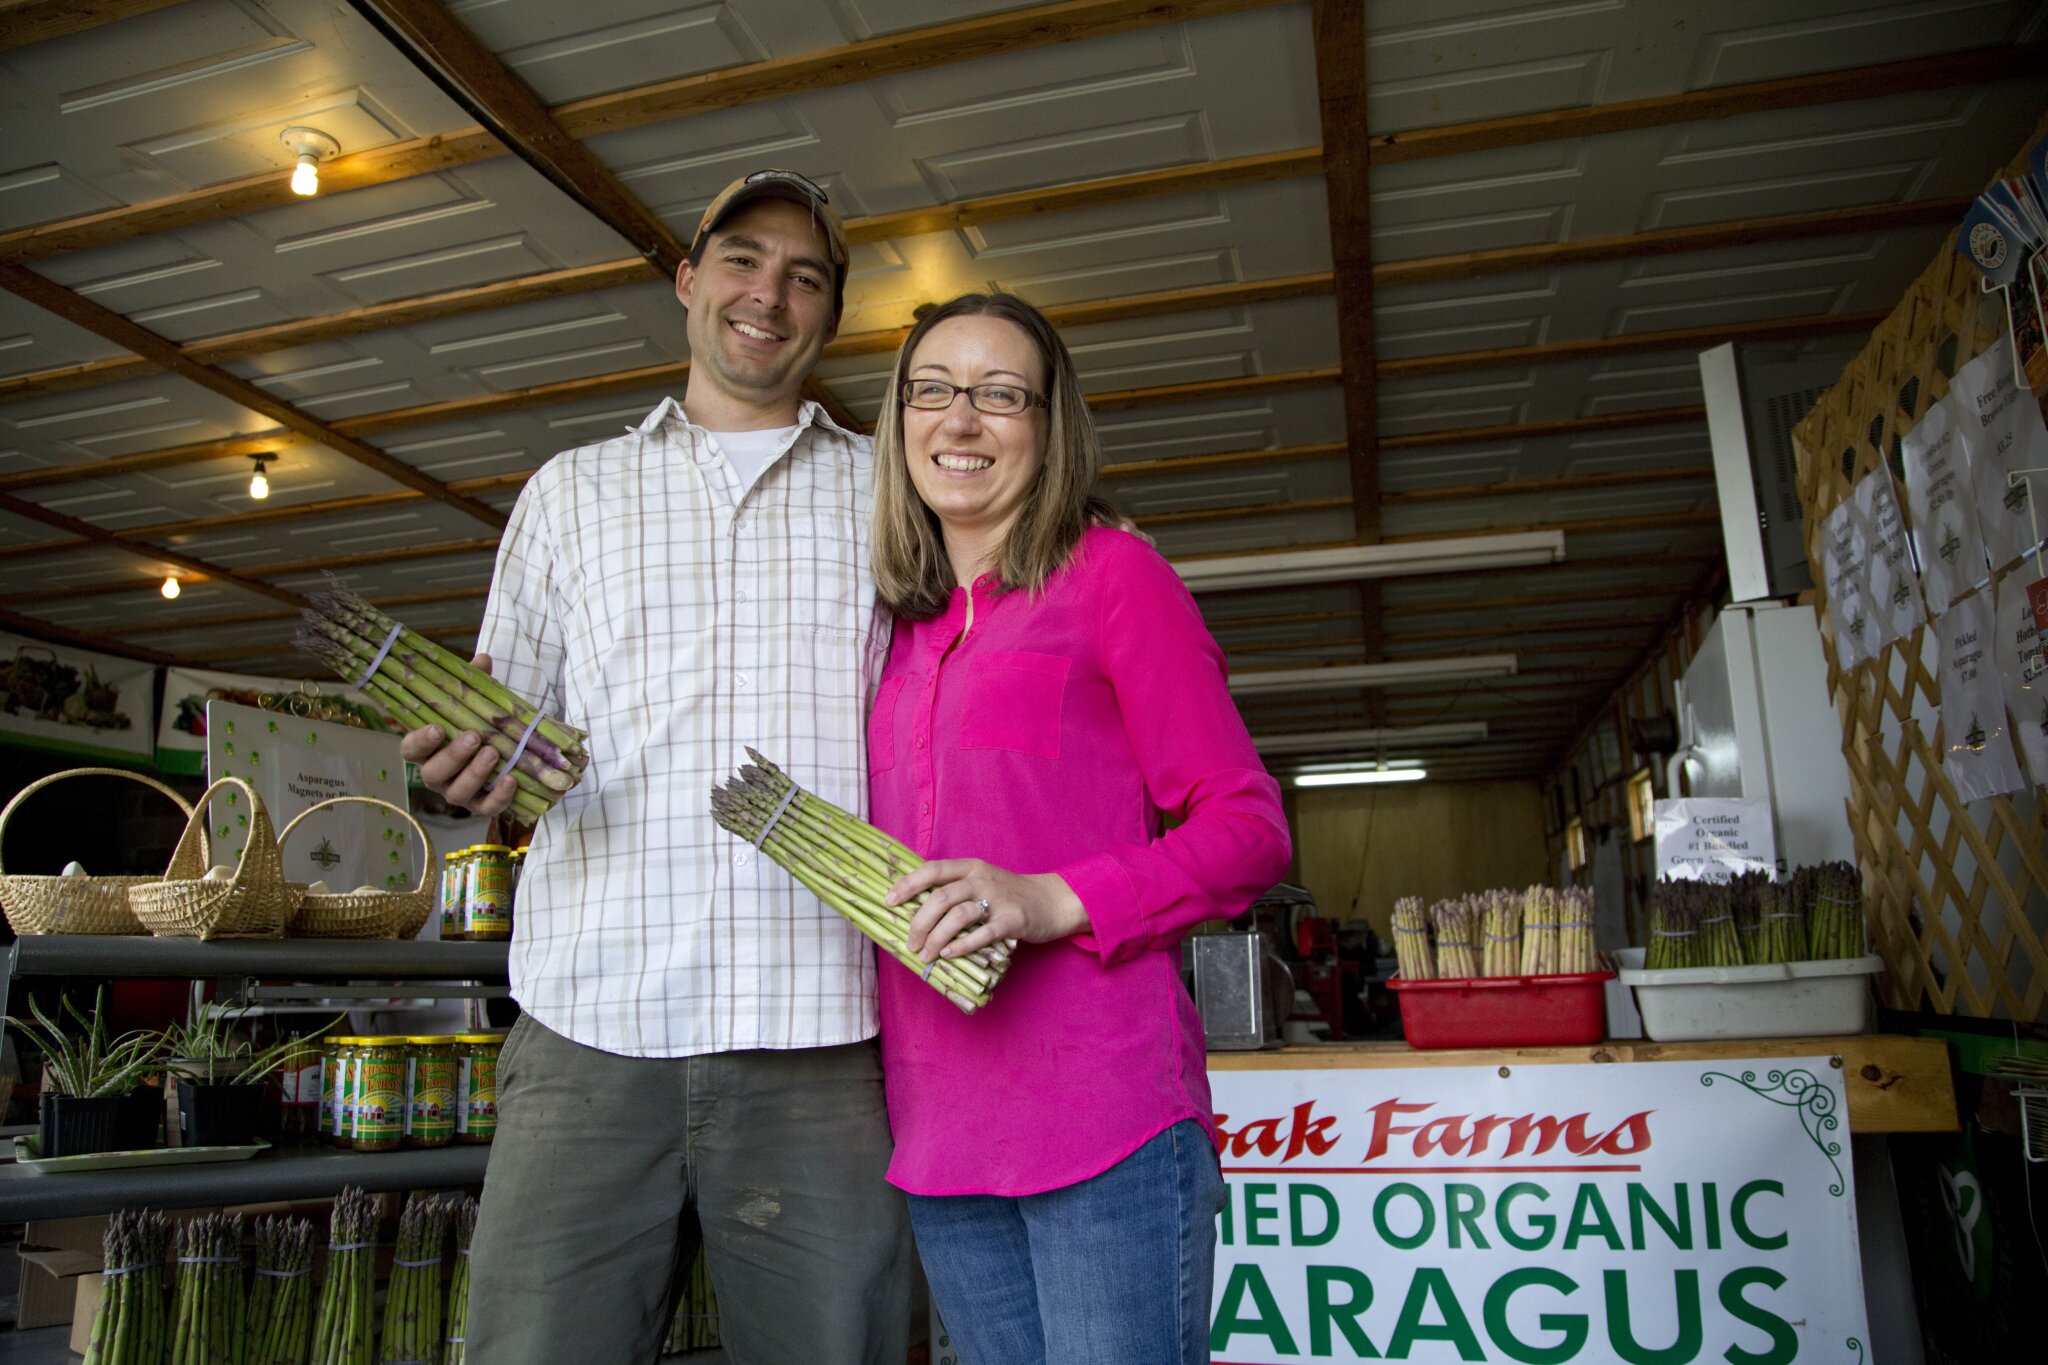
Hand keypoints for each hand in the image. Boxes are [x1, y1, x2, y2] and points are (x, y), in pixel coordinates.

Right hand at [396, 653, 519, 817]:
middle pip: (433, 773)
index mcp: (429, 750)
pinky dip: (498, 798)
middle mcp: (437, 774)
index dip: (419, 742)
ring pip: (457, 793)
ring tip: (493, 752)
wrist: (506, 751)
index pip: (410, 750)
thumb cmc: (479, 725)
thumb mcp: (476, 703)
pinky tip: (511, 780)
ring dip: (474, 774)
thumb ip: (475, 683)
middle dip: (453, 756)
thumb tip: (482, 660)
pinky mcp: (480, 806)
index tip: (437, 728)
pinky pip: (486, 808)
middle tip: (474, 737)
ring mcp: (458, 792)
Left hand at [887, 859, 1089, 963]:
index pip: (932, 870)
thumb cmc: (1009, 895)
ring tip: (926, 954)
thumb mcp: (981, 883)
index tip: (889, 901)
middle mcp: (981, 880)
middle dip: (919, 922)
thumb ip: (954, 891)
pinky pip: (983, 933)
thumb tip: (915, 913)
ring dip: (936, 937)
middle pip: (941, 897)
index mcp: (970, 868)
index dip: (908, 884)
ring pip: (958, 915)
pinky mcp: (1013, 920)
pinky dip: (962, 945)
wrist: (1052, 901)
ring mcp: (998, 899)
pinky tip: (949, 954)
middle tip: (910, 943)